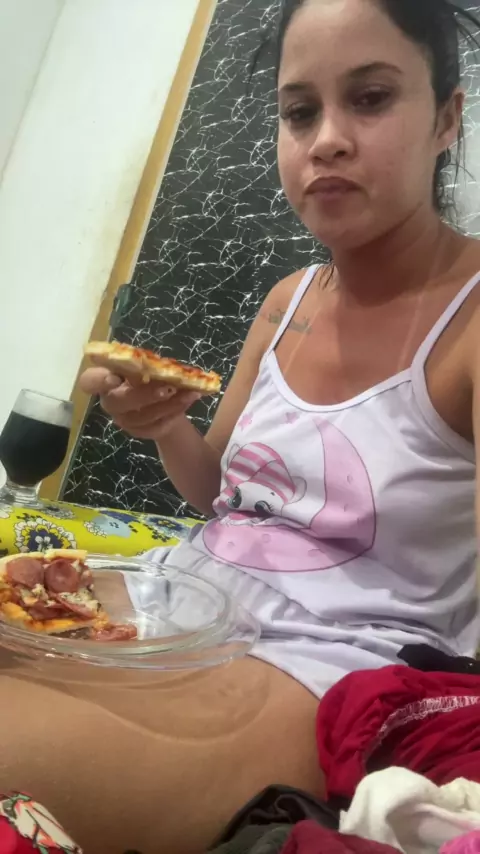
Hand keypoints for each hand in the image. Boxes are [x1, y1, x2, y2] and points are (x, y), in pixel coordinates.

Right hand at [80, 367, 200, 439]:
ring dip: (167, 405)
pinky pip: (155, 427)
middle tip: (168, 388)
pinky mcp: (139, 432)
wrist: (165, 398)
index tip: (115, 378)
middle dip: (144, 395)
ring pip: (141, 417)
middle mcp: (111, 401)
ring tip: (188, 394)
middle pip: (118, 402)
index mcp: (106, 379)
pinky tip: (187, 401)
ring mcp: (124, 419)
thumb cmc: (150, 375)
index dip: (98, 381)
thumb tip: (156, 367)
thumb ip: (146, 365)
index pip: (88, 381)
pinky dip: (174, 413)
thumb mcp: (148, 365)